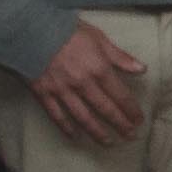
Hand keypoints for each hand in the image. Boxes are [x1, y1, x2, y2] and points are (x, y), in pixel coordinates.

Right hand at [27, 23, 144, 148]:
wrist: (29, 29)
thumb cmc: (66, 29)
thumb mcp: (98, 37)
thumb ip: (120, 56)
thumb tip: (142, 69)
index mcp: (99, 69)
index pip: (121, 95)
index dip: (131, 110)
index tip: (138, 120)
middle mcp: (83, 84)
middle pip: (105, 109)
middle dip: (120, 125)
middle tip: (130, 136)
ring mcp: (63, 90)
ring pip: (84, 117)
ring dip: (98, 132)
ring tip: (109, 142)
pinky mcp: (44, 94)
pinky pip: (57, 115)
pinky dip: (67, 128)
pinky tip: (75, 137)